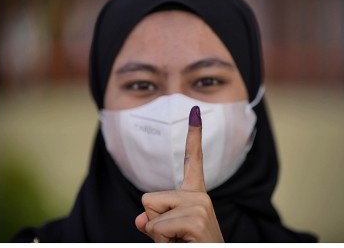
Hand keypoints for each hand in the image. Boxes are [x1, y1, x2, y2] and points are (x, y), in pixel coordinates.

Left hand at [134, 106, 224, 242]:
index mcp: (195, 197)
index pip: (193, 162)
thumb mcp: (166, 236)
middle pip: (150, 199)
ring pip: (152, 215)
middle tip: (174, 238)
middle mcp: (201, 197)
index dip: (194, 135)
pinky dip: (162, 240)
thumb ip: (153, 223)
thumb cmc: (187, 247)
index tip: (195, 109)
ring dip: (158, 235)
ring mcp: (201, 206)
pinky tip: (182, 243)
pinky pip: (158, 225)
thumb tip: (141, 219)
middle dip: (153, 222)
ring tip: (179, 242)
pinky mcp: (197, 217)